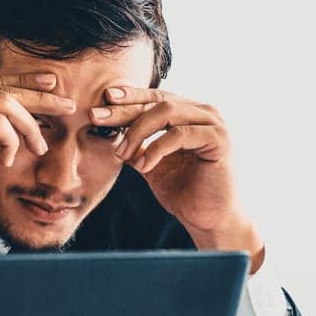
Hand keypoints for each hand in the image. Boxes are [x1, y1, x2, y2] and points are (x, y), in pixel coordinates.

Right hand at [0, 72, 75, 253]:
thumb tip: (8, 117)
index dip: (24, 80)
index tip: (51, 86)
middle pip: (3, 86)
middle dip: (40, 97)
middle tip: (67, 106)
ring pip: (6, 104)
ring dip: (29, 127)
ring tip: (39, 147)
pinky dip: (10, 142)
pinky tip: (7, 161)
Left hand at [89, 85, 263, 266]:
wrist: (208, 218)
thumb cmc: (182, 191)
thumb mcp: (150, 163)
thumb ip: (135, 145)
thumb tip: (105, 130)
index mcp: (188, 114)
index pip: (154, 96)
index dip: (129, 96)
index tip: (103, 99)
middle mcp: (203, 112)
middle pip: (157, 101)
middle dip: (123, 110)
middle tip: (96, 117)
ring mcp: (213, 124)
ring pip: (166, 112)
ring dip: (137, 131)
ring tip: (121, 153)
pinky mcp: (218, 140)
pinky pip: (180, 134)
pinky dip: (157, 149)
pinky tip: (143, 166)